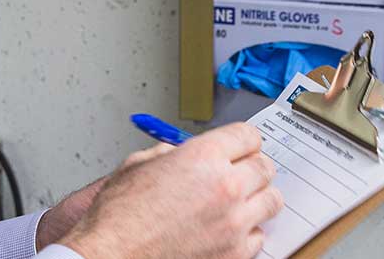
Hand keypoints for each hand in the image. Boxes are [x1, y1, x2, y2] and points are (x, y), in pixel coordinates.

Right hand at [60, 124, 282, 258]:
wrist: (112, 258)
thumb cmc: (118, 219)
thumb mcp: (137, 166)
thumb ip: (171, 154)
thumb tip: (184, 154)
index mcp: (203, 157)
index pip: (248, 136)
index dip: (243, 141)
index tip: (242, 148)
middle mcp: (225, 187)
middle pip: (265, 167)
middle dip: (252, 168)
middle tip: (241, 174)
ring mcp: (234, 224)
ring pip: (271, 201)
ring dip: (257, 199)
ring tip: (239, 203)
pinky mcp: (234, 254)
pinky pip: (258, 237)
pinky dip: (247, 234)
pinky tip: (228, 232)